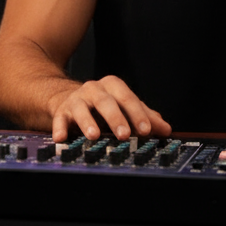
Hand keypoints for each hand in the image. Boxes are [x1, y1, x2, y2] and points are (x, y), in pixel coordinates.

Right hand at [48, 74, 171, 143]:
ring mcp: (76, 100)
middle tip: (124, 134)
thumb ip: (145, 117)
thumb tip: (166, 129)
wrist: (69, 99)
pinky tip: (62, 138)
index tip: (147, 130)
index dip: (138, 114)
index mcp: (113, 87)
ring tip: (93, 136)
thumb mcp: (124, 107)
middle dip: (115, 118)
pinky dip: (60, 128)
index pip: (128, 99)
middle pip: (106, 101)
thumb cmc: (102, 105)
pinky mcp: (61, 112)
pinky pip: (59, 119)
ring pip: (82, 108)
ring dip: (87, 122)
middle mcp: (94, 90)